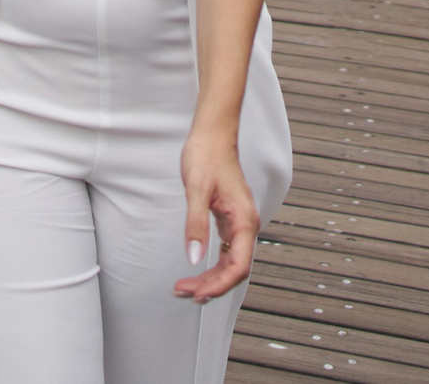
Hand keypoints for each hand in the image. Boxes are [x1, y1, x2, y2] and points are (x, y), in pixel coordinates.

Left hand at [172, 129, 257, 303]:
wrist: (212, 134)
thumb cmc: (206, 156)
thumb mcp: (196, 191)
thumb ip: (195, 225)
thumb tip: (194, 258)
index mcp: (244, 220)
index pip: (238, 267)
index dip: (218, 286)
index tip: (195, 294)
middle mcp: (246, 225)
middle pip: (234, 269)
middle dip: (211, 285)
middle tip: (182, 292)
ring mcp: (239, 223)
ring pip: (230, 262)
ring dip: (211, 278)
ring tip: (186, 287)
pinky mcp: (230, 219)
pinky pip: (226, 251)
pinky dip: (212, 264)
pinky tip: (197, 271)